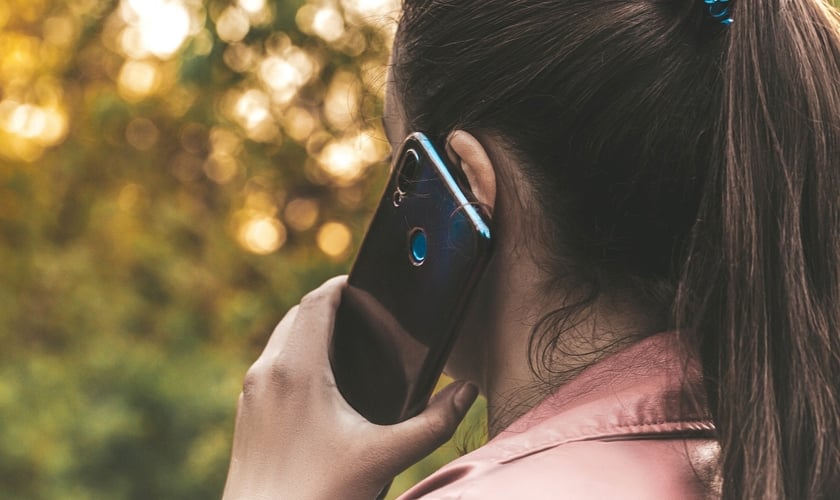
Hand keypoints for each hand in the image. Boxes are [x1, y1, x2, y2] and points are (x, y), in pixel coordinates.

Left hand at [222, 276, 478, 499]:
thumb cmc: (316, 494)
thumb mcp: (383, 458)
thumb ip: (432, 424)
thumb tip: (466, 394)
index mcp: (297, 370)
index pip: (316, 300)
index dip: (341, 284)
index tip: (362, 282)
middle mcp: (267, 373)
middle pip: (296, 315)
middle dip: (328, 307)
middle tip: (361, 313)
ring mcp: (250, 394)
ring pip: (280, 341)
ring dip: (309, 332)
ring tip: (345, 345)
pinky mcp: (245, 415)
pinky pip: (270, 368)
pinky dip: (295, 359)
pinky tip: (321, 387)